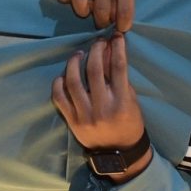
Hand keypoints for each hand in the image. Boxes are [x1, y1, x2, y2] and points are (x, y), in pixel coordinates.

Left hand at [51, 35, 148, 179]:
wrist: (119, 154)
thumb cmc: (129, 124)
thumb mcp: (131, 101)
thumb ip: (120, 79)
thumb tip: (109, 52)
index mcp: (121, 103)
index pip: (118, 68)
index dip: (117, 48)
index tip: (115, 37)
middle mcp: (102, 108)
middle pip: (95, 70)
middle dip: (96, 50)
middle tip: (97, 42)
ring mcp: (84, 115)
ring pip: (73, 81)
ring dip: (75, 62)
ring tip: (78, 54)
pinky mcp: (72, 121)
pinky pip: (59, 97)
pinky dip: (59, 83)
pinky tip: (64, 75)